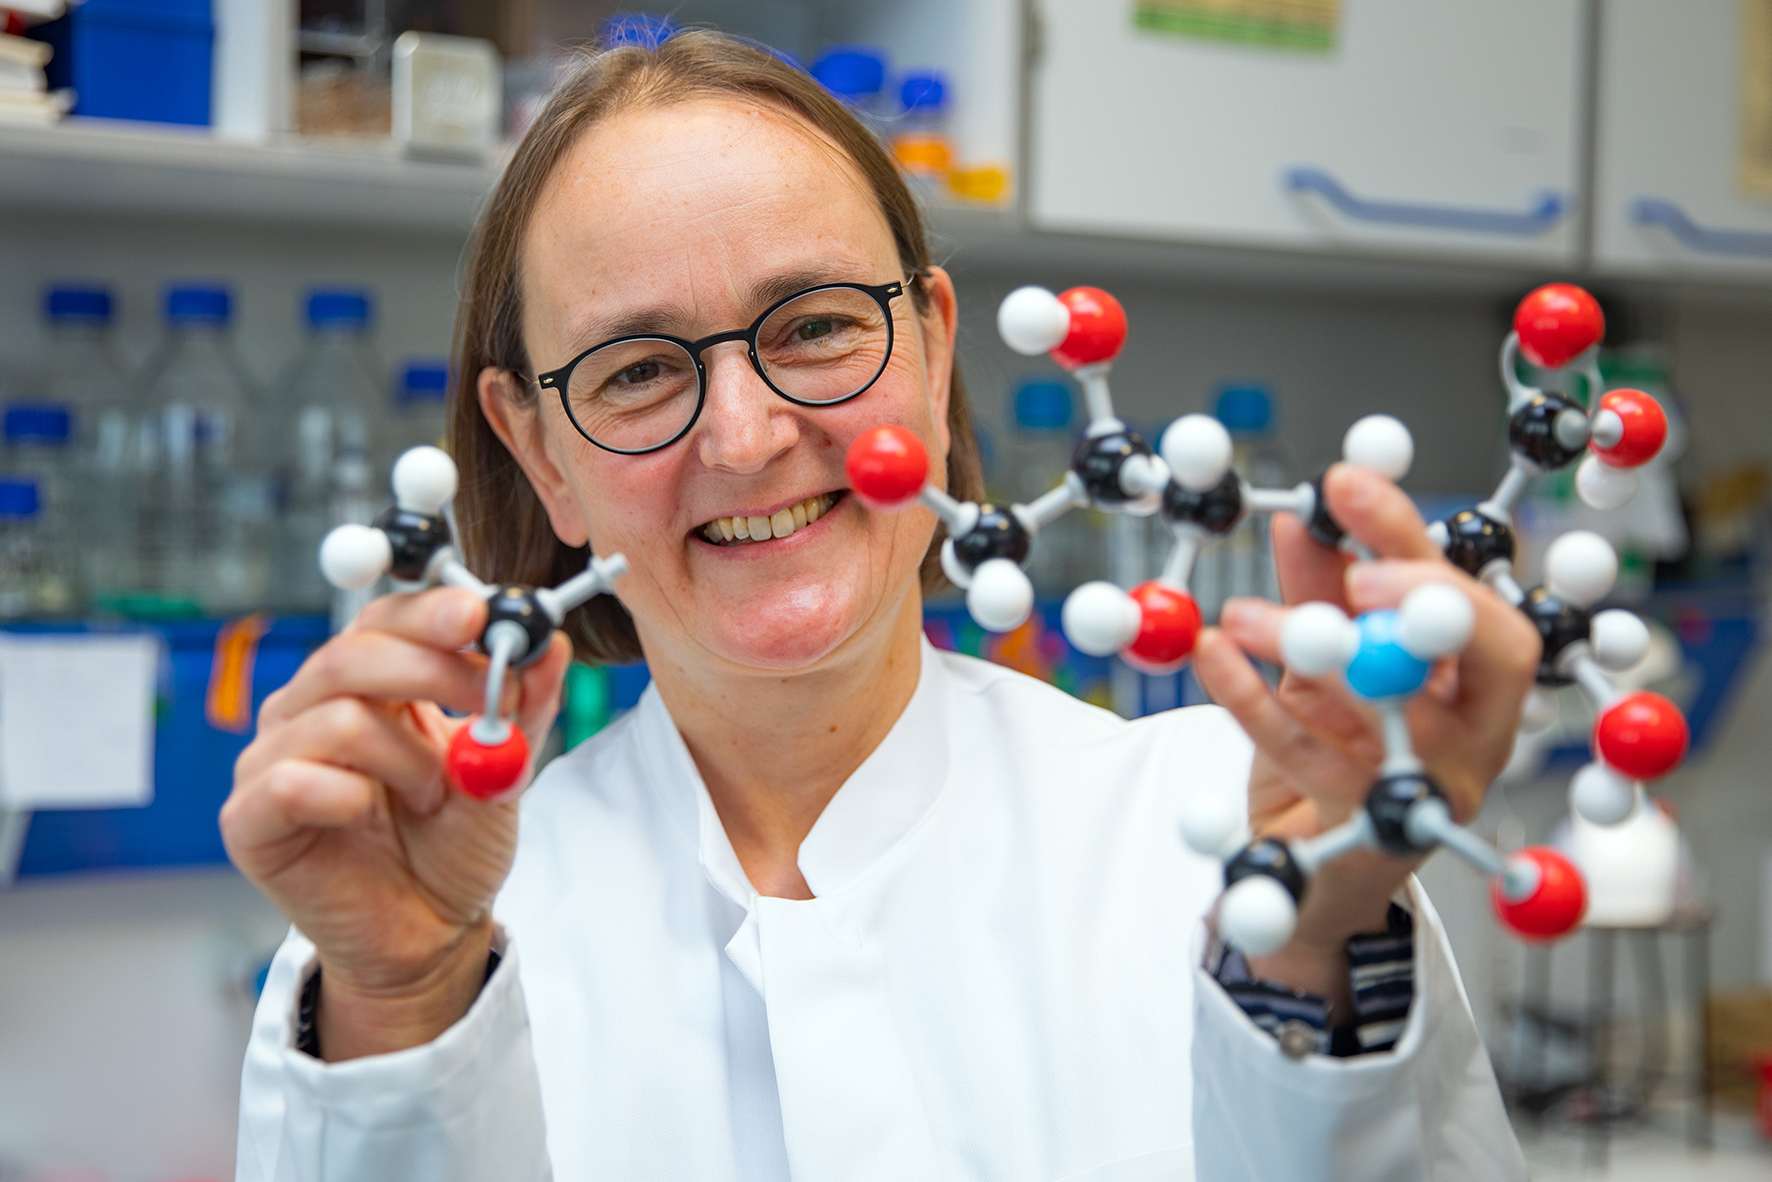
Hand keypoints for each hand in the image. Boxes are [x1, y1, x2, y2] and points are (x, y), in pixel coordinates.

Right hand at [221, 587, 570, 1058]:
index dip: (430, 611)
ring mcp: (270, 761)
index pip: (383, 620)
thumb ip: (522, 706)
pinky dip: (351, 796)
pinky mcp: (249, 819)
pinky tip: (371, 819)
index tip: (481, 613)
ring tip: (432, 797)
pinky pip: (296, 781)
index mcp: (364, 685)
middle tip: (488, 695)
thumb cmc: (453, 846)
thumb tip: (554, 641)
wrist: (431, 934)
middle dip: (432, 668)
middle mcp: (307, 710)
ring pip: (338, 718)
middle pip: (352, 654)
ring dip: (408, 758)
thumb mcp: (504, 769)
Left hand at [1191, 464, 1539, 1017]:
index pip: (1472, 592)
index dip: (1410, 535)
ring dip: (1315, 648)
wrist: (1302, 870)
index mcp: (1476, 678)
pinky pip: (1313, 759)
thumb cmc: (1332, 750)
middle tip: (1347, 567)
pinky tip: (1213, 657)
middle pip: (1485, 649)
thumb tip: (1301, 516)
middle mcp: (1475, 732)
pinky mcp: (1368, 832)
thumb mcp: (1324, 661)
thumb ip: (1319, 593)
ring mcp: (1429, 786)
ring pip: (1395, 709)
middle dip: (1420, 592)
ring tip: (1239, 615)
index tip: (1344, 483)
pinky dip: (1255, 703)